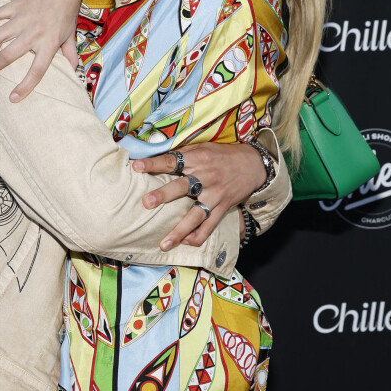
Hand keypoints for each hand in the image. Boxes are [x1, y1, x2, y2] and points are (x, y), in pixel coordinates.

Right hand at [0, 0, 84, 100]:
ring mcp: (23, 18)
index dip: (24, 86)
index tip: (13, 98)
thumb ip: (69, 52)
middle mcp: (35, 33)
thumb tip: (74, 69)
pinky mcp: (14, 5)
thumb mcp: (71, 32)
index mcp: (50, 43)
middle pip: (9, 56)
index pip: (37, 71)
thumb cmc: (68, 8)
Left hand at [132, 142, 265, 246]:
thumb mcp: (203, 147)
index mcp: (198, 159)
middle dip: (164, 195)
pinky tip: (184, 243)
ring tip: (163, 244)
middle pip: (182, 187)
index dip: (153, 163)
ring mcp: (215, 195)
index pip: (171, 161)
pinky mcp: (222, 208)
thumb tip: (157, 157)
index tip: (136, 166)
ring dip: (179, 230)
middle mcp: (206, 177)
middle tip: (146, 203)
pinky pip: (209, 226)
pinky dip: (197, 237)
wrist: (253, 164)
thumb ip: (182, 154)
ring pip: (195, 215)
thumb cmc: (223, 154)